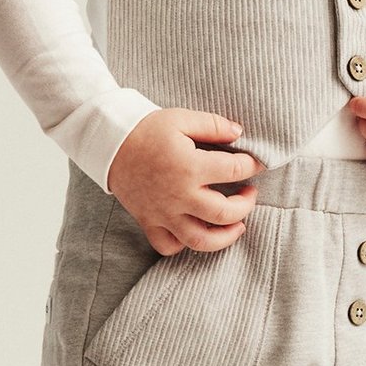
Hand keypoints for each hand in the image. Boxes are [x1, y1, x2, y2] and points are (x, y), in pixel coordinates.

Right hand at [106, 108, 264, 253]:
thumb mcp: (182, 119)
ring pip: (201, 240)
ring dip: (225, 236)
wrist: (109, 144)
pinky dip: (184, 245)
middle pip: (226, 213)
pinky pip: (169, 246)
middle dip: (246, 205)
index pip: (235, 170)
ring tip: (237, 225)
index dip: (252, 165)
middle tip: (249, 193)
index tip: (256, 164)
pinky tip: (197, 231)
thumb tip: (239, 133)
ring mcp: (164, 213)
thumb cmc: (147, 130)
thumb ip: (214, 125)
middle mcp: (179, 195)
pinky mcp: (149, 222)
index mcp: (190, 166)